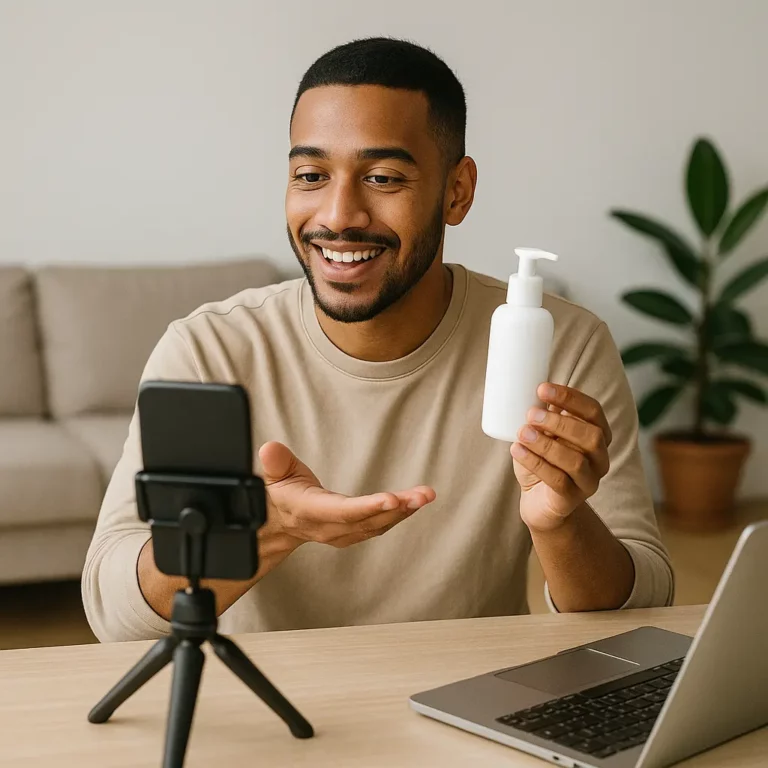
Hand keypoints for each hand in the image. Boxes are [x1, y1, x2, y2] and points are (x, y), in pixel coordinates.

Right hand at [257, 441, 435, 552]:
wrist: (278, 524)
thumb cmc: (279, 495)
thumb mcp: (271, 476)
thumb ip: (274, 462)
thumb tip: (270, 449)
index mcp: (310, 511)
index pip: (342, 511)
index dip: (367, 507)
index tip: (391, 500)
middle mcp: (330, 527)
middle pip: (368, 520)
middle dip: (398, 508)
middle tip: (422, 495)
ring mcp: (343, 533)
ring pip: (379, 524)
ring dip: (405, 510)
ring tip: (426, 495)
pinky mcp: (355, 532)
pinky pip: (381, 525)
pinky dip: (400, 514)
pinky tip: (416, 502)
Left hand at [511, 384, 611, 532]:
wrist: (539, 502)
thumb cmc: (544, 461)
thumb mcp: (545, 434)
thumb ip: (545, 415)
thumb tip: (533, 389)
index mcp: (598, 435)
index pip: (593, 411)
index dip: (570, 397)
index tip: (542, 388)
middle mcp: (600, 458)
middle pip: (591, 436)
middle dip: (560, 422)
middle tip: (531, 414)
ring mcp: (589, 481)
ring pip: (575, 461)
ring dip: (546, 444)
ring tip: (522, 433)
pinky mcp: (571, 499)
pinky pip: (558, 480)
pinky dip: (535, 462)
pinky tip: (517, 450)